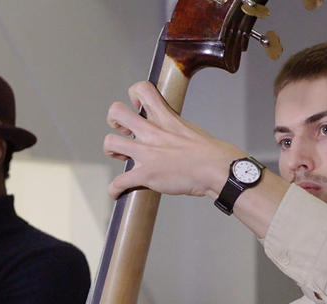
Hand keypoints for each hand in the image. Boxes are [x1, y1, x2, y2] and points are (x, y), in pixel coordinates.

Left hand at [103, 81, 245, 198]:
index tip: (137, 107)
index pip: (143, 89)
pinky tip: (117, 192)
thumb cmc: (210, 153)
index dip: (133, 95)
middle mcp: (152, 132)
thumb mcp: (191, 129)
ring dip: (110, 151)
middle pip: (116, 111)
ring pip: (109, 143)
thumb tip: (172, 135)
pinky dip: (114, 189)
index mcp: (165, 118)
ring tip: (120, 157)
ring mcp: (146, 153)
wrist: (217, 170)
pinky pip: (118, 182)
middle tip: (122, 131)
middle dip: (114, 121)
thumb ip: (175, 128)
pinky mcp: (145, 175)